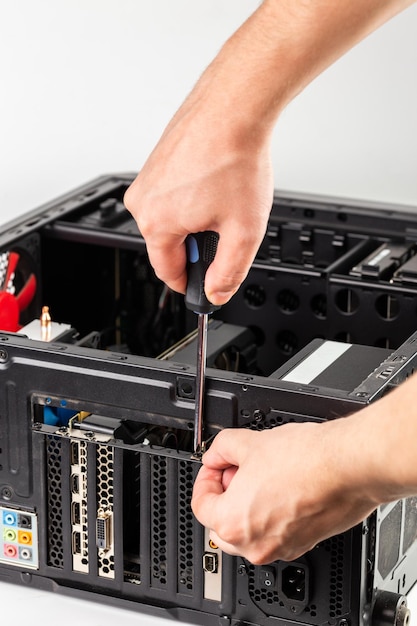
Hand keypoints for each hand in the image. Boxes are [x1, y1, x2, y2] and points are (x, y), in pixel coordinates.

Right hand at [124, 97, 273, 305]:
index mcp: (156, 224)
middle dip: (198, 245)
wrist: (235, 106)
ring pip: (171, 219)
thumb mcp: (243, 231)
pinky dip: (193, 198)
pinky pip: (172, 196)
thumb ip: (229, 272)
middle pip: (168, 245)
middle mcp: (142, 201)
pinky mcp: (155, 163)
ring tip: (224, 199)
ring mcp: (146, 179)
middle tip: (228, 230)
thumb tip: (217, 292)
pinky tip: (215, 184)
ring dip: (196, 220)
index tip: (206, 286)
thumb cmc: (235, 158)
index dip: (191, 283)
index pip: (168, 273)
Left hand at [191, 422, 379, 563]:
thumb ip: (221, 449)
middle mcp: (255, 545)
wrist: (347, 466)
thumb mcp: (248, 442)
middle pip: (223, 523)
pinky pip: (275, 534)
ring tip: (262, 475)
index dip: (205, 479)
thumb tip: (217, 454)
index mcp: (233, 523)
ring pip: (249, 531)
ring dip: (248, 506)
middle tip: (236, 470)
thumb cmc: (305, 460)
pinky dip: (271, 514)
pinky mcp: (304, 544)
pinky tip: (282, 486)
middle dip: (225, 494)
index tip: (214, 467)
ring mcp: (281, 548)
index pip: (201, 506)